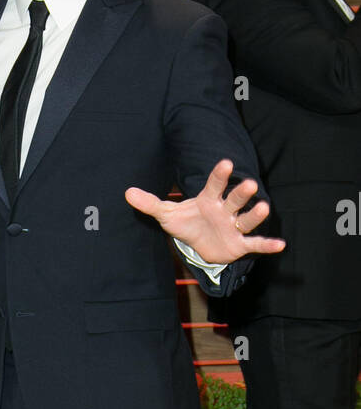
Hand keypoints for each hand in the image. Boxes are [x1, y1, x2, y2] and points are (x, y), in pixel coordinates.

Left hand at [125, 158, 285, 264]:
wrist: (200, 246)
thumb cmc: (187, 224)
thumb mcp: (167, 215)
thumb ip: (150, 203)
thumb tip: (127, 192)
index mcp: (209, 199)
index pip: (214, 184)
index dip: (220, 174)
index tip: (226, 162)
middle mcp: (225, 210)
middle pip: (235, 199)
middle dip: (241, 192)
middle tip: (249, 183)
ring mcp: (234, 226)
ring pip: (247, 219)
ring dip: (255, 215)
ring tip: (264, 208)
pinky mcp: (240, 244)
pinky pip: (255, 244)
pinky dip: (267, 245)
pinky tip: (281, 245)